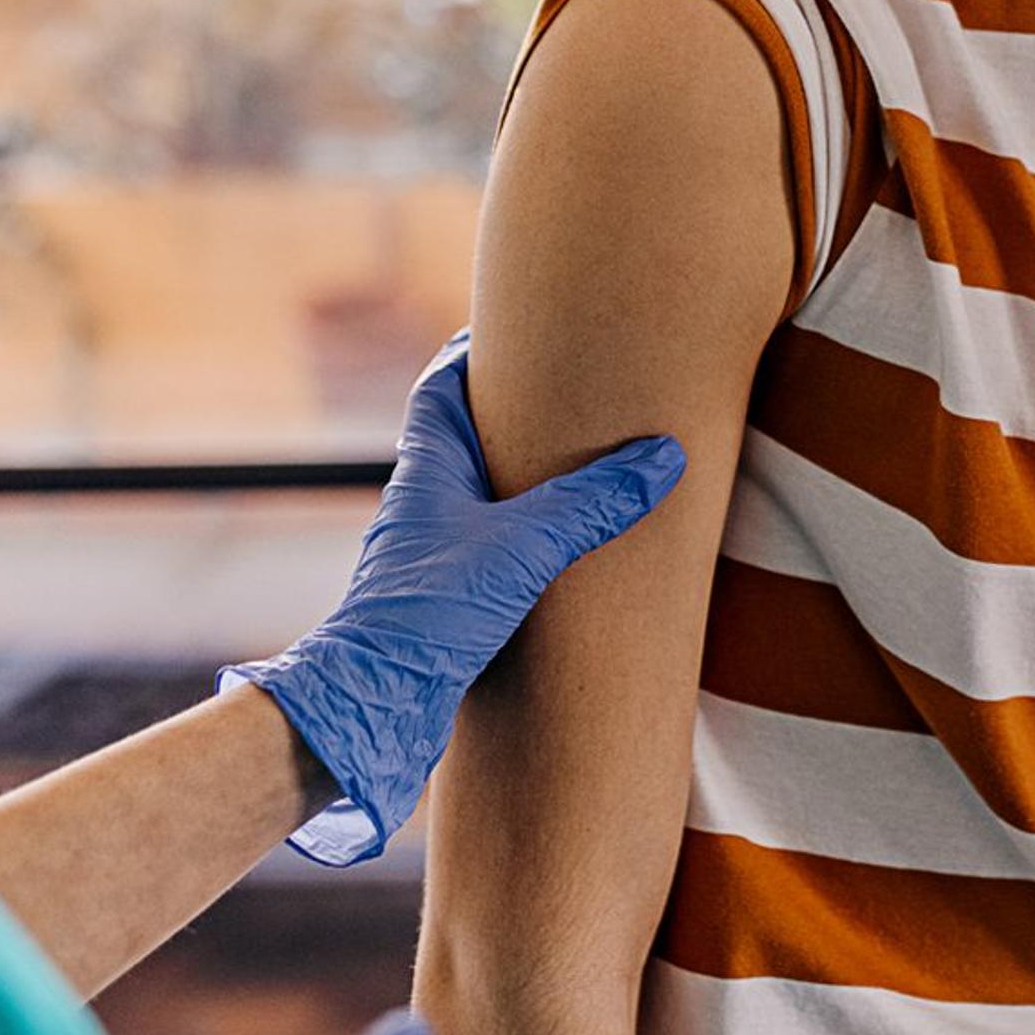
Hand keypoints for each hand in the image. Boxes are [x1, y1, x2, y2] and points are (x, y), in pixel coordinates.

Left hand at [227, 333, 680, 863]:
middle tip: (567, 393)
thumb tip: (663, 457)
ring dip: (521, 481)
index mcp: (428, 471)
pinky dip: (526, 539)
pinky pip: (490, 551)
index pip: (439, 390)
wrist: (371, 706)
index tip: (515, 328)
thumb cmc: (426, 615)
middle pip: (462, 438)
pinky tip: (564, 553)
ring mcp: (431, 557)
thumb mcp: (523, 548)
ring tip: (580, 468)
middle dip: (510, 415)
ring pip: (479, 499)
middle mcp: (424, 506)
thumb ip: (591, 504)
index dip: (472, 354)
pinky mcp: (446, 605)